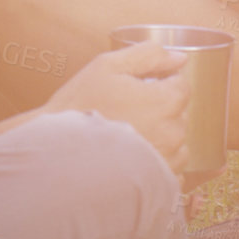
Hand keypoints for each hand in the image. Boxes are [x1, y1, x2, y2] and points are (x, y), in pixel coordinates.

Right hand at [42, 42, 190, 171]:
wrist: (57, 151)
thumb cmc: (80, 106)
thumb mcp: (107, 66)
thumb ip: (148, 55)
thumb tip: (179, 57)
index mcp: (165, 101)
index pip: (181, 85)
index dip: (160, 82)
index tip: (138, 88)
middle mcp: (172, 133)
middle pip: (178, 113)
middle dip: (159, 108)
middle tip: (125, 110)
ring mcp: (167, 160)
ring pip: (176, 140)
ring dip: (160, 135)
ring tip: (127, 135)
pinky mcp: (158, 182)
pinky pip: (170, 167)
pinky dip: (157, 161)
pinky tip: (132, 156)